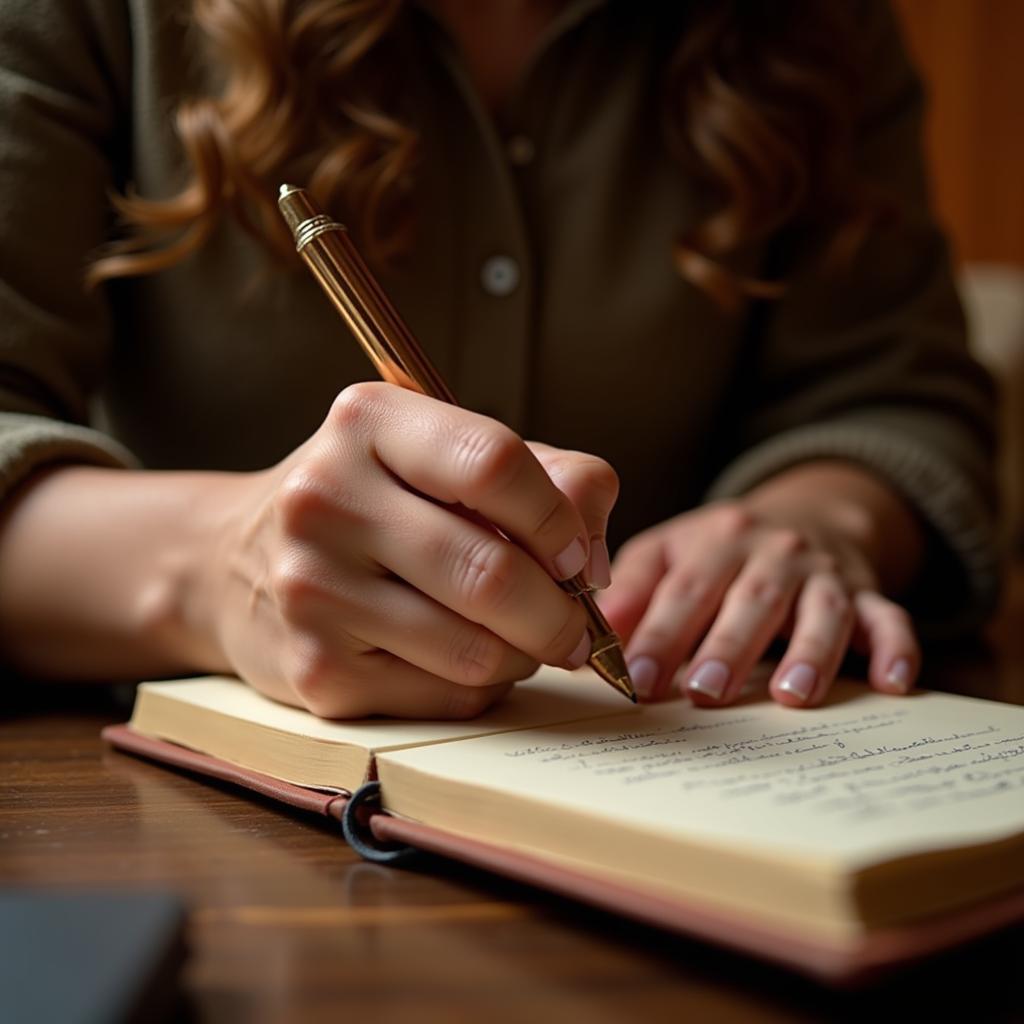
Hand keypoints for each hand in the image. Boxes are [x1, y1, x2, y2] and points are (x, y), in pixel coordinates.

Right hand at [190, 383, 618, 718]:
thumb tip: (594, 555)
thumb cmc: (374, 501)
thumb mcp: (444, 456)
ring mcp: (312, 589)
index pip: (493, 463)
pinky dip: (480, 685)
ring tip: (520, 638)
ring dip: (525, 654)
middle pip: (492, 571)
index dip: (558, 519)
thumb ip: (546, 474)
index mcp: (368, 422)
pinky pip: (445, 696)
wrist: (234, 562)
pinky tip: (463, 658)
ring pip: (476, 650)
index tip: (578, 555)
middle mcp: (325, 498)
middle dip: (561, 613)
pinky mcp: (314, 670)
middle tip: (576, 625)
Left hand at [598, 464, 922, 706]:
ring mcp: (825, 573)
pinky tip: (894, 683)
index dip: (661, 632)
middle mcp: (773, 551)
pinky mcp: (868, 593)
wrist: (805, 515)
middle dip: (728, 647)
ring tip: (791, 696)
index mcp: (717, 539)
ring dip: (809, 652)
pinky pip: (890, 618)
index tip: (636, 677)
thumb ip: (632, 590)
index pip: (685, 588)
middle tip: (703, 692)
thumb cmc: (719, 550)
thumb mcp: (670, 552)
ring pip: (822, 610)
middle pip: (751, 599)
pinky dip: (897, 647)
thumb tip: (588, 638)